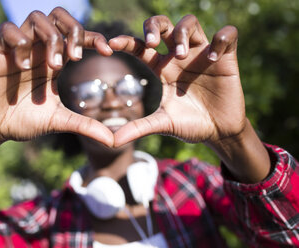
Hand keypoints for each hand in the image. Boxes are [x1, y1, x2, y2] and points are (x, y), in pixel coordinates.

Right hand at [0, 7, 113, 145]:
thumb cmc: (24, 121)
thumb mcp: (59, 122)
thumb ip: (85, 126)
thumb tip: (113, 141)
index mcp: (53, 61)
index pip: (77, 37)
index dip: (94, 37)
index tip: (108, 51)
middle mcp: (37, 50)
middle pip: (59, 15)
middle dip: (73, 30)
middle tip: (75, 58)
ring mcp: (17, 49)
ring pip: (37, 17)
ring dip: (50, 38)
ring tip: (53, 66)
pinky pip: (7, 30)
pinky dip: (19, 42)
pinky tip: (23, 66)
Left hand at [109, 15, 244, 146]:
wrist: (218, 133)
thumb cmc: (190, 125)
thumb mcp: (163, 124)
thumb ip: (139, 128)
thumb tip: (112, 141)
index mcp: (163, 69)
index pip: (141, 47)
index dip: (127, 41)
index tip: (113, 43)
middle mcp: (180, 57)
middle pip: (164, 25)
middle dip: (155, 26)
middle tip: (152, 43)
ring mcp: (202, 55)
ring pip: (190, 23)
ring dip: (182, 33)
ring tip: (182, 55)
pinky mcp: (226, 58)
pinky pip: (226, 35)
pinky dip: (220, 40)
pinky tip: (212, 58)